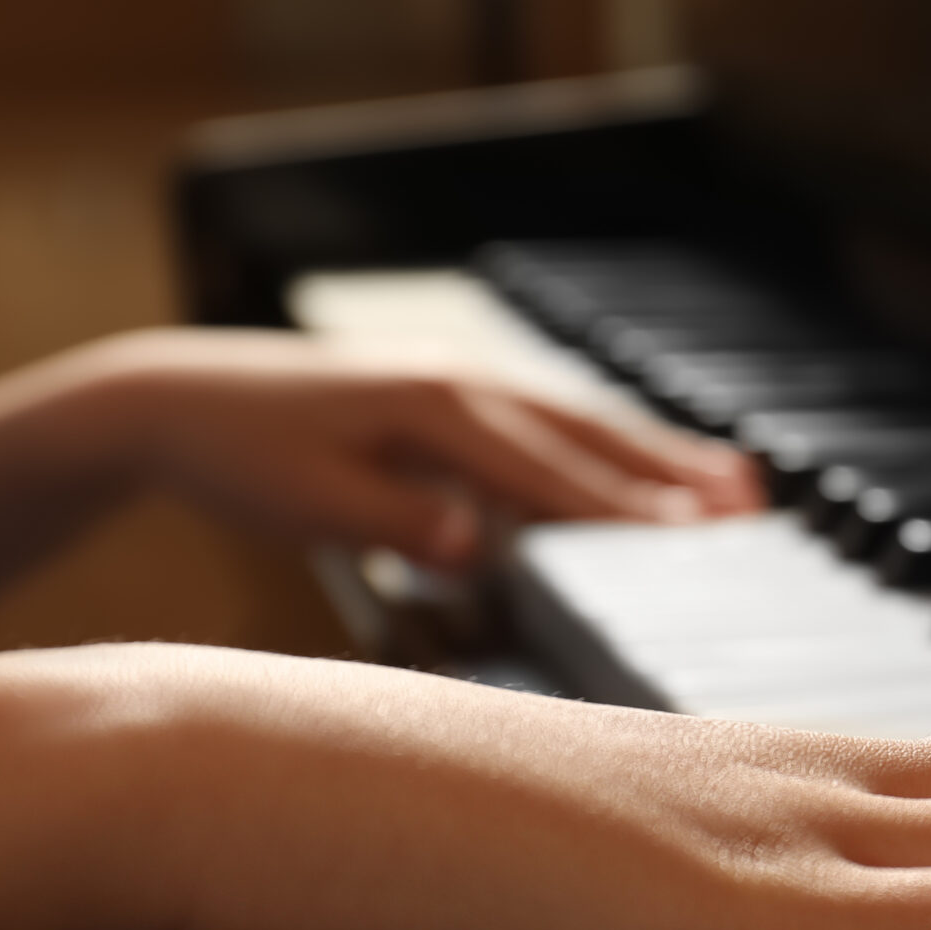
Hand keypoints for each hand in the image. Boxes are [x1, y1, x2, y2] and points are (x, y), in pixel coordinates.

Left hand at [48, 328, 764, 564]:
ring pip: (580, 420)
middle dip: (672, 473)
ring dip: (657, 454)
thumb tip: (472, 548)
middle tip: (752, 507)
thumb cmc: (238, 457)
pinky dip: (607, 446)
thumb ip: (394, 523)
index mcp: (435, 408)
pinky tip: (643, 466)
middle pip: (589, 434)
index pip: (549, 472)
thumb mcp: (305, 503)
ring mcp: (462, 381)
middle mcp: (463, 382)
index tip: (693, 541)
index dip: (624, 511)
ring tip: (735, 483)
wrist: (178, 397)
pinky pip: (552, 422)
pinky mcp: (453, 395)